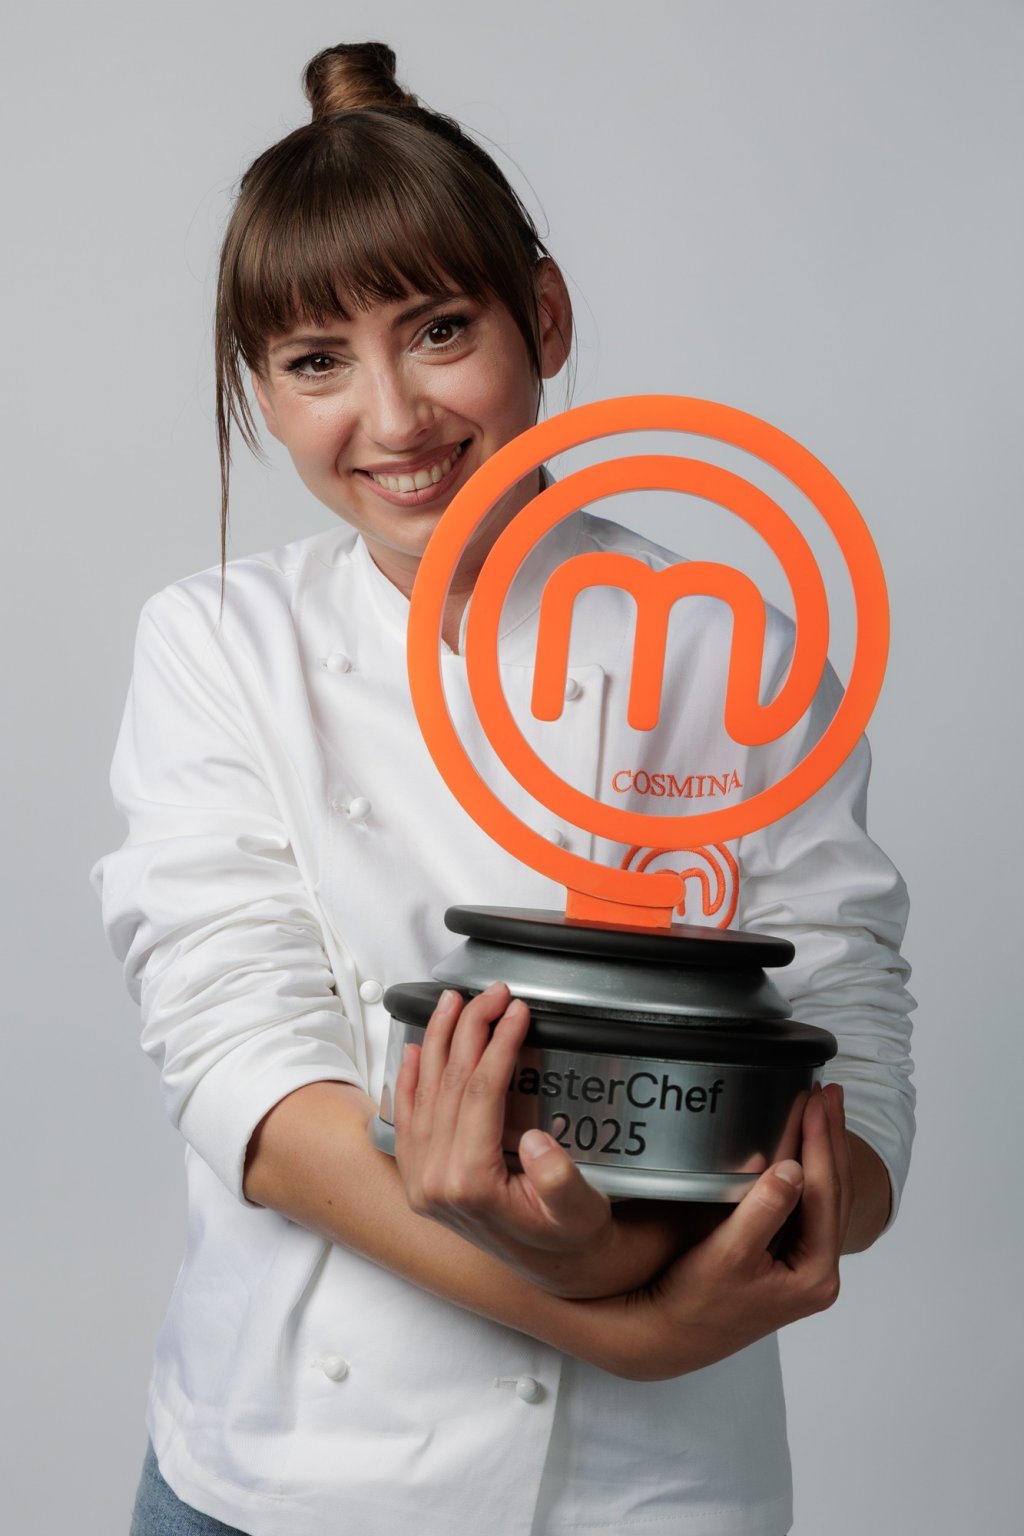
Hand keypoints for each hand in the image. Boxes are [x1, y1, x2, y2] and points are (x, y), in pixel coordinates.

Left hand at [393, 982, 704, 1296]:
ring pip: (423, 1094)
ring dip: (436, 1042)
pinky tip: (415, 1051)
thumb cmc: (571, 1236)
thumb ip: (559, 1180)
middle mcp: (435, 1184)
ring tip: (453, 1002)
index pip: (479, 1094)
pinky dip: (409, 1081)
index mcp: (470, 1186)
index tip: (518, 1011)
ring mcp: (421, 1183)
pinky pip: (406, 1120)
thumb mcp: (580, 1211)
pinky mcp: (420, 1179)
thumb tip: (535, 1141)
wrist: (556, 1271)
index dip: (499, 1045)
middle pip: (447, 1085)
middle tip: (493, 994)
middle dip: (469, 1030)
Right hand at [585, 1083, 852, 1379]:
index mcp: (814, 1273)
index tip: (815, 1100)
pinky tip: (800, 1147)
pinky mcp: (787, 1260)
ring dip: (822, 1150)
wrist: (671, 1337)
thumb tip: (792, 1168)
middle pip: (833, 1191)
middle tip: (828, 1091)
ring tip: (822, 1108)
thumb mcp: (728, 1256)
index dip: (819, 1141)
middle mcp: (819, 1272)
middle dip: (830, 1138)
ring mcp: (805, 1267)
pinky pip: (808, 1205)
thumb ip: (763, 1212)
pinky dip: (807, 1169)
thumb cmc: (694, 1302)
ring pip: (824, 1196)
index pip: (824, 1192)